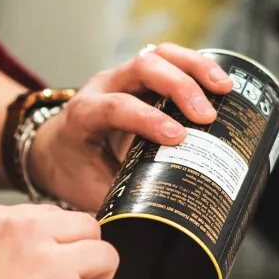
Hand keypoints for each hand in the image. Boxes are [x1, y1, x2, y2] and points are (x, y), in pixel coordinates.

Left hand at [27, 43, 232, 213]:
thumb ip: (123, 200)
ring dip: (194, 68)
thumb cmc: (73, 171)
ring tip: (225, 87)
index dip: (147, 119)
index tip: (177, 137)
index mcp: (84, 114)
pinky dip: (196, 66)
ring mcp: (123, 76)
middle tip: (208, 115)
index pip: (117, 107)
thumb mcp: (91, 190)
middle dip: (179, 87)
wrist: (53, 148)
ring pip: (159, 55)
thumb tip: (159, 224)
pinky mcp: (141, 76)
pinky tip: (220, 82)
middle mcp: (103, 87)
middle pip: (142, 68)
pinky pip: (169, 60)